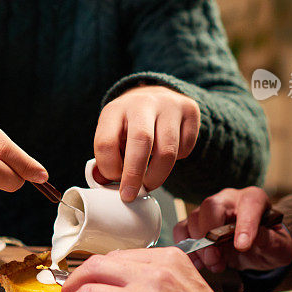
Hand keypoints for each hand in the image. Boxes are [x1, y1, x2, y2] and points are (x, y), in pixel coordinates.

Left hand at [94, 86, 199, 200]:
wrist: (156, 96)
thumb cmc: (130, 124)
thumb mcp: (112, 134)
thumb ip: (106, 158)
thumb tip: (101, 181)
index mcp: (115, 110)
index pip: (106, 142)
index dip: (108, 168)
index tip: (114, 180)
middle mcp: (142, 103)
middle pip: (140, 142)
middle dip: (135, 175)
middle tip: (131, 195)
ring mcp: (169, 105)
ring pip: (167, 150)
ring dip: (157, 175)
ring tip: (150, 182)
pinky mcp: (190, 110)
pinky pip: (186, 146)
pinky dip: (179, 159)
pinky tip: (167, 156)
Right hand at [173, 187, 291, 272]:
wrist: (261, 251)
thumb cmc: (270, 244)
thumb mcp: (279, 246)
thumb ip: (268, 240)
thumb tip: (250, 239)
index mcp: (253, 199)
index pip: (248, 205)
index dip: (244, 225)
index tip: (242, 247)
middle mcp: (229, 200)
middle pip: (211, 206)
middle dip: (210, 234)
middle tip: (215, 258)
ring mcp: (210, 210)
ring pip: (194, 218)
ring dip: (199, 245)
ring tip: (214, 263)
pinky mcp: (197, 224)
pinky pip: (182, 229)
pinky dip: (186, 247)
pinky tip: (198, 262)